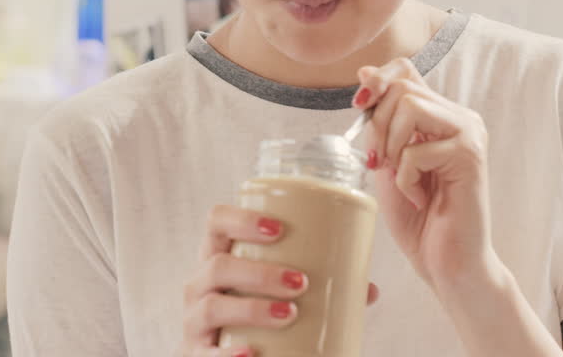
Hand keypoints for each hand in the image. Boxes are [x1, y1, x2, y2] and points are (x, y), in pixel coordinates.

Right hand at [179, 205, 379, 356]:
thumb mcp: (277, 293)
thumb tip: (369, 290)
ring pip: (212, 306)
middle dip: (260, 272)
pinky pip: (205, 354)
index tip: (279, 228)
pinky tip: (250, 355)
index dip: (242, 219)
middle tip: (301, 282)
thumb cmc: (256, 314)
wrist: (227, 356)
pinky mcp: (195, 353)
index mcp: (218, 257)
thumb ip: (319, 288)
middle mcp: (199, 285)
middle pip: (217, 266)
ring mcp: (193, 320)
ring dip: (252, 308)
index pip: (216, 222)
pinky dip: (227, 356)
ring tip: (289, 313)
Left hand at [355, 57, 496, 292]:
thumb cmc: (418, 217)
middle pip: (402, 87)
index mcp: (440, 115)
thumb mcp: (388, 161)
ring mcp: (469, 134)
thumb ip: (381, 122)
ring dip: (392, 148)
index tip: (360, 106)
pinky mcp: (470, 155)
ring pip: (410, 107)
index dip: (377, 81)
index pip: (405, 69)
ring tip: (403, 179)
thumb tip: (365, 72)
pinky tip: (420, 199)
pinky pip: (416, 150)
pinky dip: (406, 179)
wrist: (448, 263)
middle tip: (381, 163)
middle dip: (377, 125)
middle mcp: (460, 118)